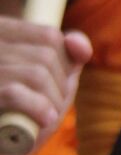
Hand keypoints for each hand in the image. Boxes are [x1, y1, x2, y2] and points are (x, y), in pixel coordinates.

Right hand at [0, 22, 89, 154]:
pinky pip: (15, 92)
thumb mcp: (48, 84)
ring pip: (37, 72)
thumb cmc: (19, 117)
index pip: (49, 35)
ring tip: (44, 119)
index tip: (58, 87)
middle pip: (47, 54)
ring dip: (51, 100)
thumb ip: (66, 59)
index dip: (65, 63)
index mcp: (1, 34)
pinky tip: (42, 120)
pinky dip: (37, 108)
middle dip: (59, 86)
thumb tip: (78, 44)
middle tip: (49, 110)